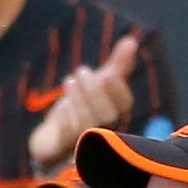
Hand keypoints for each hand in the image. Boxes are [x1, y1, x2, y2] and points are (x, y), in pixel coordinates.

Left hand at [26, 37, 143, 168]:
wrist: (54, 135)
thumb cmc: (82, 106)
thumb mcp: (99, 82)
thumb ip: (117, 64)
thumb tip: (132, 41)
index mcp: (114, 110)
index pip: (124, 102)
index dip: (118, 89)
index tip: (109, 73)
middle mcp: (104, 128)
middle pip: (107, 114)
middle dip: (94, 91)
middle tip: (81, 70)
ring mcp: (85, 139)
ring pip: (88, 124)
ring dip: (79, 100)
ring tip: (70, 81)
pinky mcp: (65, 147)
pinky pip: (68, 135)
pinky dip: (66, 118)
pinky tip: (62, 107)